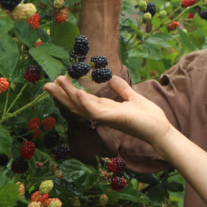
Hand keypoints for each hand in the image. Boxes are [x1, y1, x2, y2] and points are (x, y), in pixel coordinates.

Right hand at [44, 76, 171, 146]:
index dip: (71, 91)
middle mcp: (102, 114)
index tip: (59, 80)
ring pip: (81, 105)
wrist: (160, 129)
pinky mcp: (113, 118)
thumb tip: (112, 78)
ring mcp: (106, 117)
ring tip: (57, 82)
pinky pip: (95, 110)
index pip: (84, 100)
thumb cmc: (148, 117)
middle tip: (46, 83)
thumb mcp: (133, 97)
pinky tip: (77, 91)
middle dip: (61, 94)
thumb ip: (122, 89)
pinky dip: (85, 101)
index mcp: (106, 109)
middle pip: (77, 104)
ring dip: (68, 94)